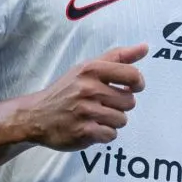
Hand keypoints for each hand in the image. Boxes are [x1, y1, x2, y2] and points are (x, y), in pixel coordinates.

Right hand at [21, 43, 147, 150]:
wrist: (36, 115)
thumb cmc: (67, 89)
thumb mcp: (88, 67)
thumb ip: (118, 57)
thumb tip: (145, 47)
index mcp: (91, 69)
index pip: (132, 75)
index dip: (138, 83)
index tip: (132, 87)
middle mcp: (88, 88)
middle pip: (129, 101)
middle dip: (120, 105)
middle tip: (104, 104)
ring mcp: (85, 111)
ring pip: (122, 119)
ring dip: (113, 120)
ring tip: (97, 116)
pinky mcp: (83, 131)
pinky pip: (111, 135)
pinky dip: (105, 134)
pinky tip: (92, 127)